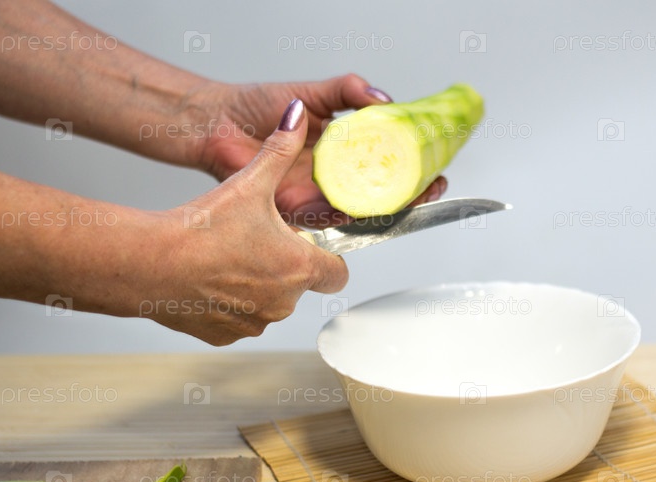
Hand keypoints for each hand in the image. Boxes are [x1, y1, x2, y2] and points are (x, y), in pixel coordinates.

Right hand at [150, 100, 347, 344]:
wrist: (151, 263)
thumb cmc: (202, 228)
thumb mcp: (250, 182)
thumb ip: (280, 149)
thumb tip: (296, 116)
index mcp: (300, 267)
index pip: (338, 273)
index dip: (327, 259)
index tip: (308, 246)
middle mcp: (284, 302)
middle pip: (298, 285)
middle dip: (282, 266)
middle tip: (253, 242)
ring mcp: (256, 322)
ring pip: (268, 303)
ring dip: (256, 285)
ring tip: (226, 259)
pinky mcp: (226, 336)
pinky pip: (237, 320)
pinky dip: (228, 304)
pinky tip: (208, 281)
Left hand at [185, 74, 446, 227]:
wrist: (219, 120)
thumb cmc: (260, 106)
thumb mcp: (315, 92)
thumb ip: (349, 91)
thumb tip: (385, 100)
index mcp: (342, 152)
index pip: (386, 164)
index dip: (414, 168)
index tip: (436, 167)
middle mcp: (333, 177)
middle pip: (380, 194)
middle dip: (410, 195)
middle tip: (430, 188)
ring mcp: (316, 194)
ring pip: (357, 210)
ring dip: (382, 209)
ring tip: (404, 200)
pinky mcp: (293, 208)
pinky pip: (322, 217)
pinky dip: (340, 214)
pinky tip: (357, 206)